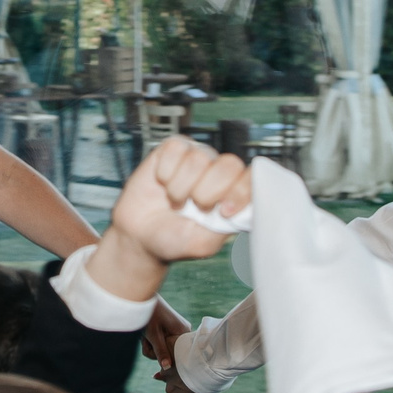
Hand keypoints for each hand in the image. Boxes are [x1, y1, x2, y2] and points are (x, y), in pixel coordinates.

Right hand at [114, 137, 249, 265]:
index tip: (225, 212)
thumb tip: (244, 208)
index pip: (253, 179)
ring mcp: (197, 158)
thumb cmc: (174, 239)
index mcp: (234, 194)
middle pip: (229, 165)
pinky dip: (165, 171)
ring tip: (175, 200)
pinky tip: (163, 183)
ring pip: (198, 159)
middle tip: (195, 208)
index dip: (241, 192)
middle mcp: (219, 172)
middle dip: (207, 192)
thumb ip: (225, 226)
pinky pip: (175, 149)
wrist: (139, 235)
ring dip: (180, 187)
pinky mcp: (174, 149)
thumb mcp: (203, 242)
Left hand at [140, 300, 184, 363]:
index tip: (157, 353)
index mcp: (183, 332)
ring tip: (144, 335)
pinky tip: (144, 335)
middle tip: (146, 340)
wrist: (141, 297)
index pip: (181, 354)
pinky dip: (150, 342)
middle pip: (169, 353)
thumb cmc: (149, 313)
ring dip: (150, 346)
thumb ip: (161, 351)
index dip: (168, 358)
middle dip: (155, 351)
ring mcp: (174, 332)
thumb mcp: (154, 335)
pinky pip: (159, 344)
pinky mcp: (166, 332)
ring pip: (162, 350)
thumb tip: (167, 368)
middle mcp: (182, 333)